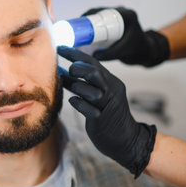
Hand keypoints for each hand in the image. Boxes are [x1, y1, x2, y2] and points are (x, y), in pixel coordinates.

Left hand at [57, 46, 155, 176]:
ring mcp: (106, 105)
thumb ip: (79, 82)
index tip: (59, 47)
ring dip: (78, 86)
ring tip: (71, 87)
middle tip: (69, 69)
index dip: (75, 54)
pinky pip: (89, 109)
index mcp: (109, 81)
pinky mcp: (101, 119)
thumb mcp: (95, 94)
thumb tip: (60, 70)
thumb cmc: (105, 114)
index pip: (92, 62)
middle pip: (94, 72)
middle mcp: (110, 90)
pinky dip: (78, 103)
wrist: (126, 139)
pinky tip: (73, 100)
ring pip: (92, 90)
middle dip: (78, 67)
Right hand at [83, 7, 169, 66]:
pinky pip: (102, 19)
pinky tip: (85, 31)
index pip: (103, 12)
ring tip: (78, 32)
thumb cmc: (138, 51)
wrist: (146, 52)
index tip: (79, 24)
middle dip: (86, 20)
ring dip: (88, 22)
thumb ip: (109, 55)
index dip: (89, 16)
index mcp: (126, 15)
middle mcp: (122, 12)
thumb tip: (93, 55)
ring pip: (99, 15)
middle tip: (76, 31)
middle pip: (98, 12)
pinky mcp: (116, 20)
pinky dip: (93, 23)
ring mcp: (119, 15)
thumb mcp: (122, 52)